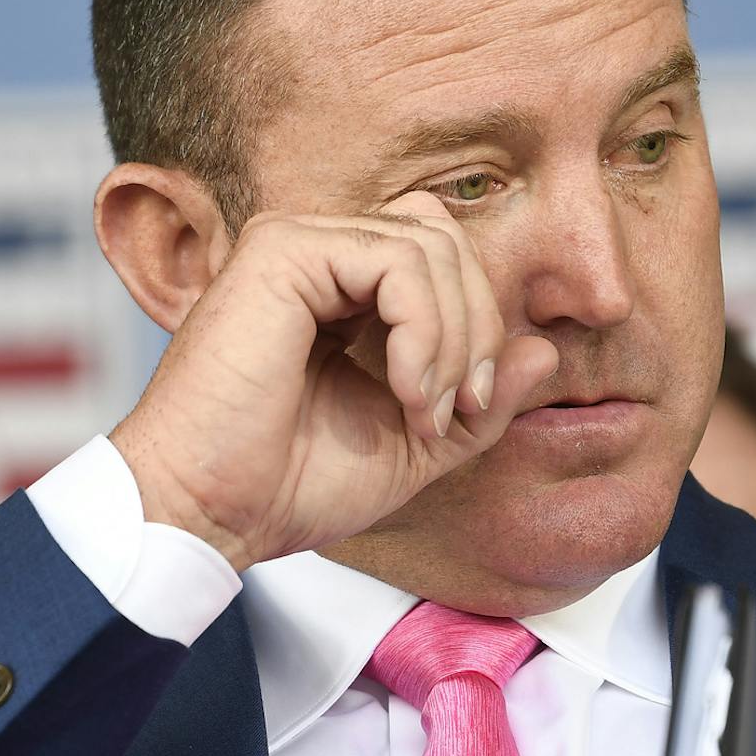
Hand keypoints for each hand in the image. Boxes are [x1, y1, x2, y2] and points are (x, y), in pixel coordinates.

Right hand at [108, 191, 558, 571]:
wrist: (210, 513)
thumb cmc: (290, 484)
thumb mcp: (417, 444)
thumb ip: (480, 400)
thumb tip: (545, 349)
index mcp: (342, 290)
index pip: (445, 259)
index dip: (478, 326)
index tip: (468, 411)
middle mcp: (318, 253)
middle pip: (447, 241)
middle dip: (476, 329)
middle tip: (458, 410)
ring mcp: (297, 243)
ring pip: (431, 246)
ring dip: (451, 339)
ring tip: (424, 410)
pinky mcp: (282, 249)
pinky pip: (398, 260)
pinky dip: (423, 330)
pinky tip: (404, 390)